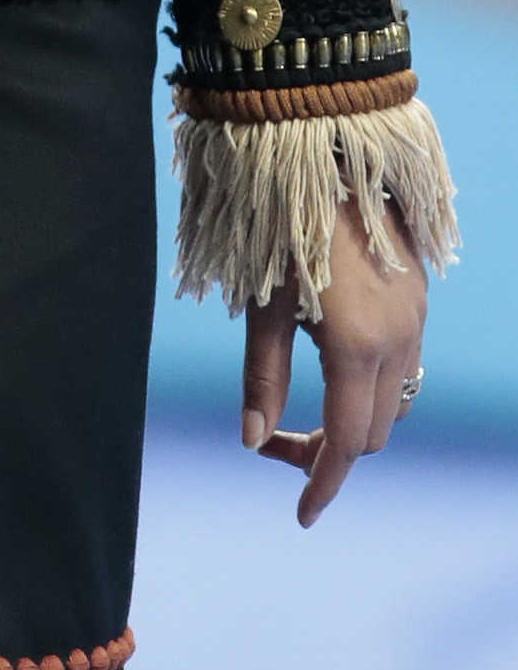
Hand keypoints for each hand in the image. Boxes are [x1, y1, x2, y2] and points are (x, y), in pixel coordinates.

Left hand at [241, 195, 427, 525]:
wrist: (327, 154)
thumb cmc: (278, 226)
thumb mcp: (260, 307)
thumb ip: (261, 379)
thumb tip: (251, 440)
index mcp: (357, 347)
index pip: (347, 443)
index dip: (322, 483)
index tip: (301, 515)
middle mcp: (399, 339)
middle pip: (374, 431)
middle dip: (331, 451)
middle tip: (277, 441)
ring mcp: (415, 318)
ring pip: (395, 401)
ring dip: (355, 419)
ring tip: (302, 409)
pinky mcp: (417, 297)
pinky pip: (405, 365)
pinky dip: (372, 386)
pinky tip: (331, 366)